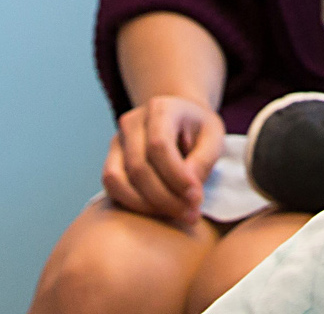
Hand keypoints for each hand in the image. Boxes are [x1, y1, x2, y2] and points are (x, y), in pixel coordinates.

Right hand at [101, 93, 225, 228]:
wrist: (180, 120)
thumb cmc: (198, 129)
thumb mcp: (213, 137)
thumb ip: (202, 162)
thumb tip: (188, 193)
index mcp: (160, 108)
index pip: (159, 145)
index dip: (176, 176)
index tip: (196, 198)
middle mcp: (132, 122)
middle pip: (139, 167)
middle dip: (165, 198)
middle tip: (191, 215)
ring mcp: (118, 140)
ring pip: (119, 180)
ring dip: (147, 205)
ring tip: (176, 215)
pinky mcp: (111, 160)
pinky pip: (112, 187)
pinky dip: (133, 204)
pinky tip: (158, 210)